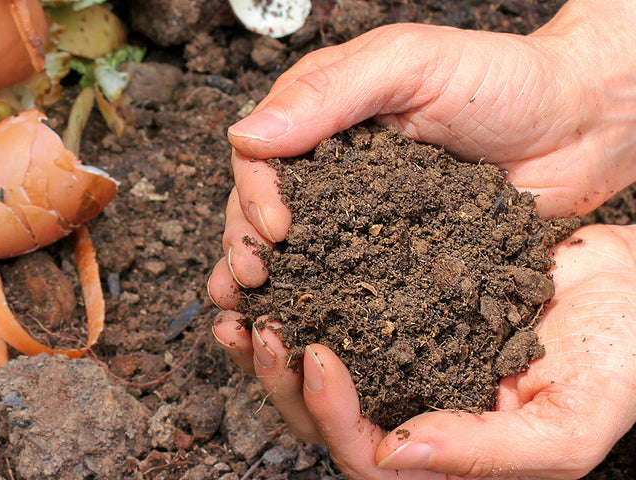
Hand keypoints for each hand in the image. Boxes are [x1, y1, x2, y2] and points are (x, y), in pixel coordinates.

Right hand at [207, 0, 635, 308]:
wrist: (584, 125)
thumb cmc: (504, 78)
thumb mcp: (411, 64)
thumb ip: (330, 93)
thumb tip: (246, 135)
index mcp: (321, 115)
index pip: (259, 156)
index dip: (254, 194)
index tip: (275, 228)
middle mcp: (331, 168)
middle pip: (262, 211)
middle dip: (246, 247)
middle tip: (252, 281)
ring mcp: (360, 216)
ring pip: (296, 254)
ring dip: (268, 287)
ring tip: (253, 319)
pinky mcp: (394, 257)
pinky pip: (349, 285)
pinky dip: (321, 310)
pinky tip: (304, 334)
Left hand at [214, 224, 635, 478]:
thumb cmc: (621, 361)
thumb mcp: (570, 423)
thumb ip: (487, 452)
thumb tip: (394, 454)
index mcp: (445, 456)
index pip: (365, 456)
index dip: (331, 413)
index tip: (314, 354)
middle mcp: (412, 413)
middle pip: (321, 419)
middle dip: (280, 379)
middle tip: (257, 327)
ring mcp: (399, 365)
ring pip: (314, 372)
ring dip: (271, 344)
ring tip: (242, 305)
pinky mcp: (394, 315)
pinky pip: (332, 314)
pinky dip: (298, 297)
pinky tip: (274, 271)